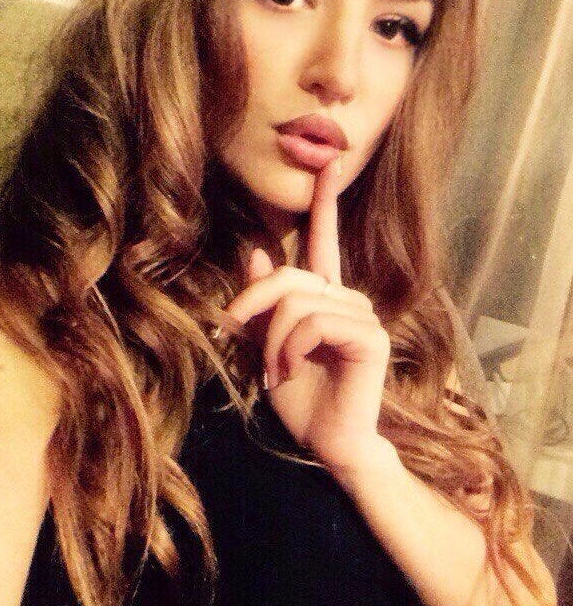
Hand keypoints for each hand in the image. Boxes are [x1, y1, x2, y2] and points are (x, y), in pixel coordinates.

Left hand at [225, 160, 394, 474]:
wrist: (326, 443)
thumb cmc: (299, 397)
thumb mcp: (265, 346)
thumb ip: (261, 303)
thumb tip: (256, 252)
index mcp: (325, 298)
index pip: (325, 240)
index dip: (326, 202)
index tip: (329, 161)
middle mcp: (347, 299)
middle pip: (290, 275)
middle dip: (253, 303)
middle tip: (235, 335)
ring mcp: (362, 316)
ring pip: (297, 301)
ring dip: (271, 340)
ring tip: (273, 371)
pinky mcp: (369, 336)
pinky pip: (314, 322)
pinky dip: (290, 348)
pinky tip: (290, 371)